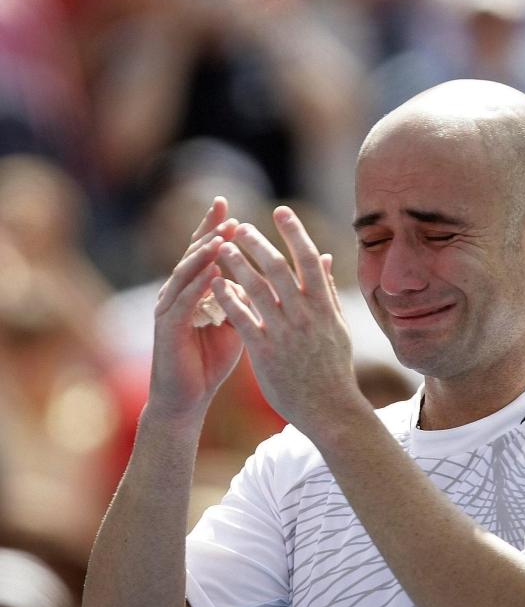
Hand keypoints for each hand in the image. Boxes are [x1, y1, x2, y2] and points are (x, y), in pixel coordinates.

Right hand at [147, 197, 244, 421]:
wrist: (188, 397)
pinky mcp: (167, 329)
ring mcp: (169, 309)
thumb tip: (275, 276)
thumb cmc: (212, 360)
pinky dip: (197, 286)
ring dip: (203, 254)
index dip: (218, 230)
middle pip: (193, 255)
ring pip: (185, 274)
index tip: (235, 208)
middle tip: (226, 211)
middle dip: (209, 232)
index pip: (207, 254)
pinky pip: (182, 302)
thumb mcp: (238, 322)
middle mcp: (178, 293)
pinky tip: (211, 273)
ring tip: (221, 236)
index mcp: (196, 290)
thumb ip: (250, 297)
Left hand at [210, 206, 368, 436]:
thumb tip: (326, 258)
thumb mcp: (337, 327)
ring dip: (237, 264)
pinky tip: (215, 284)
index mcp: (325, 306)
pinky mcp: (266, 352)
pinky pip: (244, 318)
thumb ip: (328, 291)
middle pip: (279, 267)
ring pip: (258, 288)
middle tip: (238, 226)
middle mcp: (306, 315)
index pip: (309, 259)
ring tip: (220, 248)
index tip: (279, 211)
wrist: (330, 409)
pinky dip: (229, 298)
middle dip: (257, 242)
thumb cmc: (334, 369)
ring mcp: (286, 333)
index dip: (294, 232)